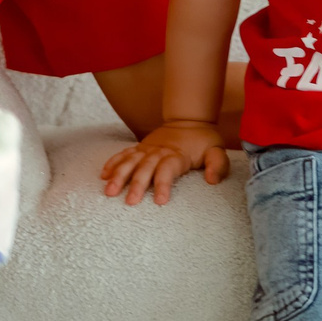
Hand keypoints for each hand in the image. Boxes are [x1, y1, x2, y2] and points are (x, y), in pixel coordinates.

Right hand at [100, 120, 228, 205]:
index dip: (164, 184)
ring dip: (119, 175)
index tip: (160, 201)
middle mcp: (159, 151)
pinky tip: (104, 175)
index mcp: (177, 155)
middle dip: (136, 184)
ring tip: (109, 191)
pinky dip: (113, 163)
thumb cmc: (203, 140)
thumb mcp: (217, 150)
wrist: (189, 119)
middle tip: (129, 202)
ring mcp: (147, 149)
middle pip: (146, 168)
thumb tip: (211, 180)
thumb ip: (217, 165)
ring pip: (130, 161)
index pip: (168, 170)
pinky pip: (124, 154)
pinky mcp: (140, 147)